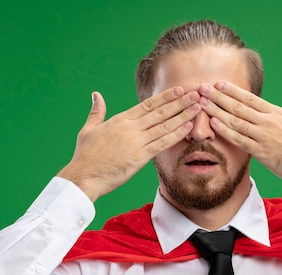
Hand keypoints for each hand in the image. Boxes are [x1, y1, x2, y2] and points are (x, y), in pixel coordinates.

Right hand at [58, 87, 200, 201]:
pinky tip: (188, 128)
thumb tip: (96, 95)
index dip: (165, 97)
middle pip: (160, 112)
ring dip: (183, 116)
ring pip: (164, 125)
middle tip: (195, 93)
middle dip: (179, 102)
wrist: (83, 176)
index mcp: (120, 120)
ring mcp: (136, 142)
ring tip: (197, 107)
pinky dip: (176, 134)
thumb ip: (96, 112)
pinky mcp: (139, 157)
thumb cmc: (85, 156)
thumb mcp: (88, 129)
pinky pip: (162, 143)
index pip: (147, 105)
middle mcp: (130, 128)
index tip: (179, 90)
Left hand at [198, 81, 281, 190]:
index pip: (251, 98)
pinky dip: (224, 131)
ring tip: (201, 103)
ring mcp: (263, 137)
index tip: (220, 83)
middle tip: (202, 88)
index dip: (233, 90)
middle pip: (238, 106)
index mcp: (279, 114)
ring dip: (216, 111)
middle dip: (218, 96)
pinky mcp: (261, 152)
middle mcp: (268, 122)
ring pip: (235, 121)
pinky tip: (212, 124)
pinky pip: (238, 140)